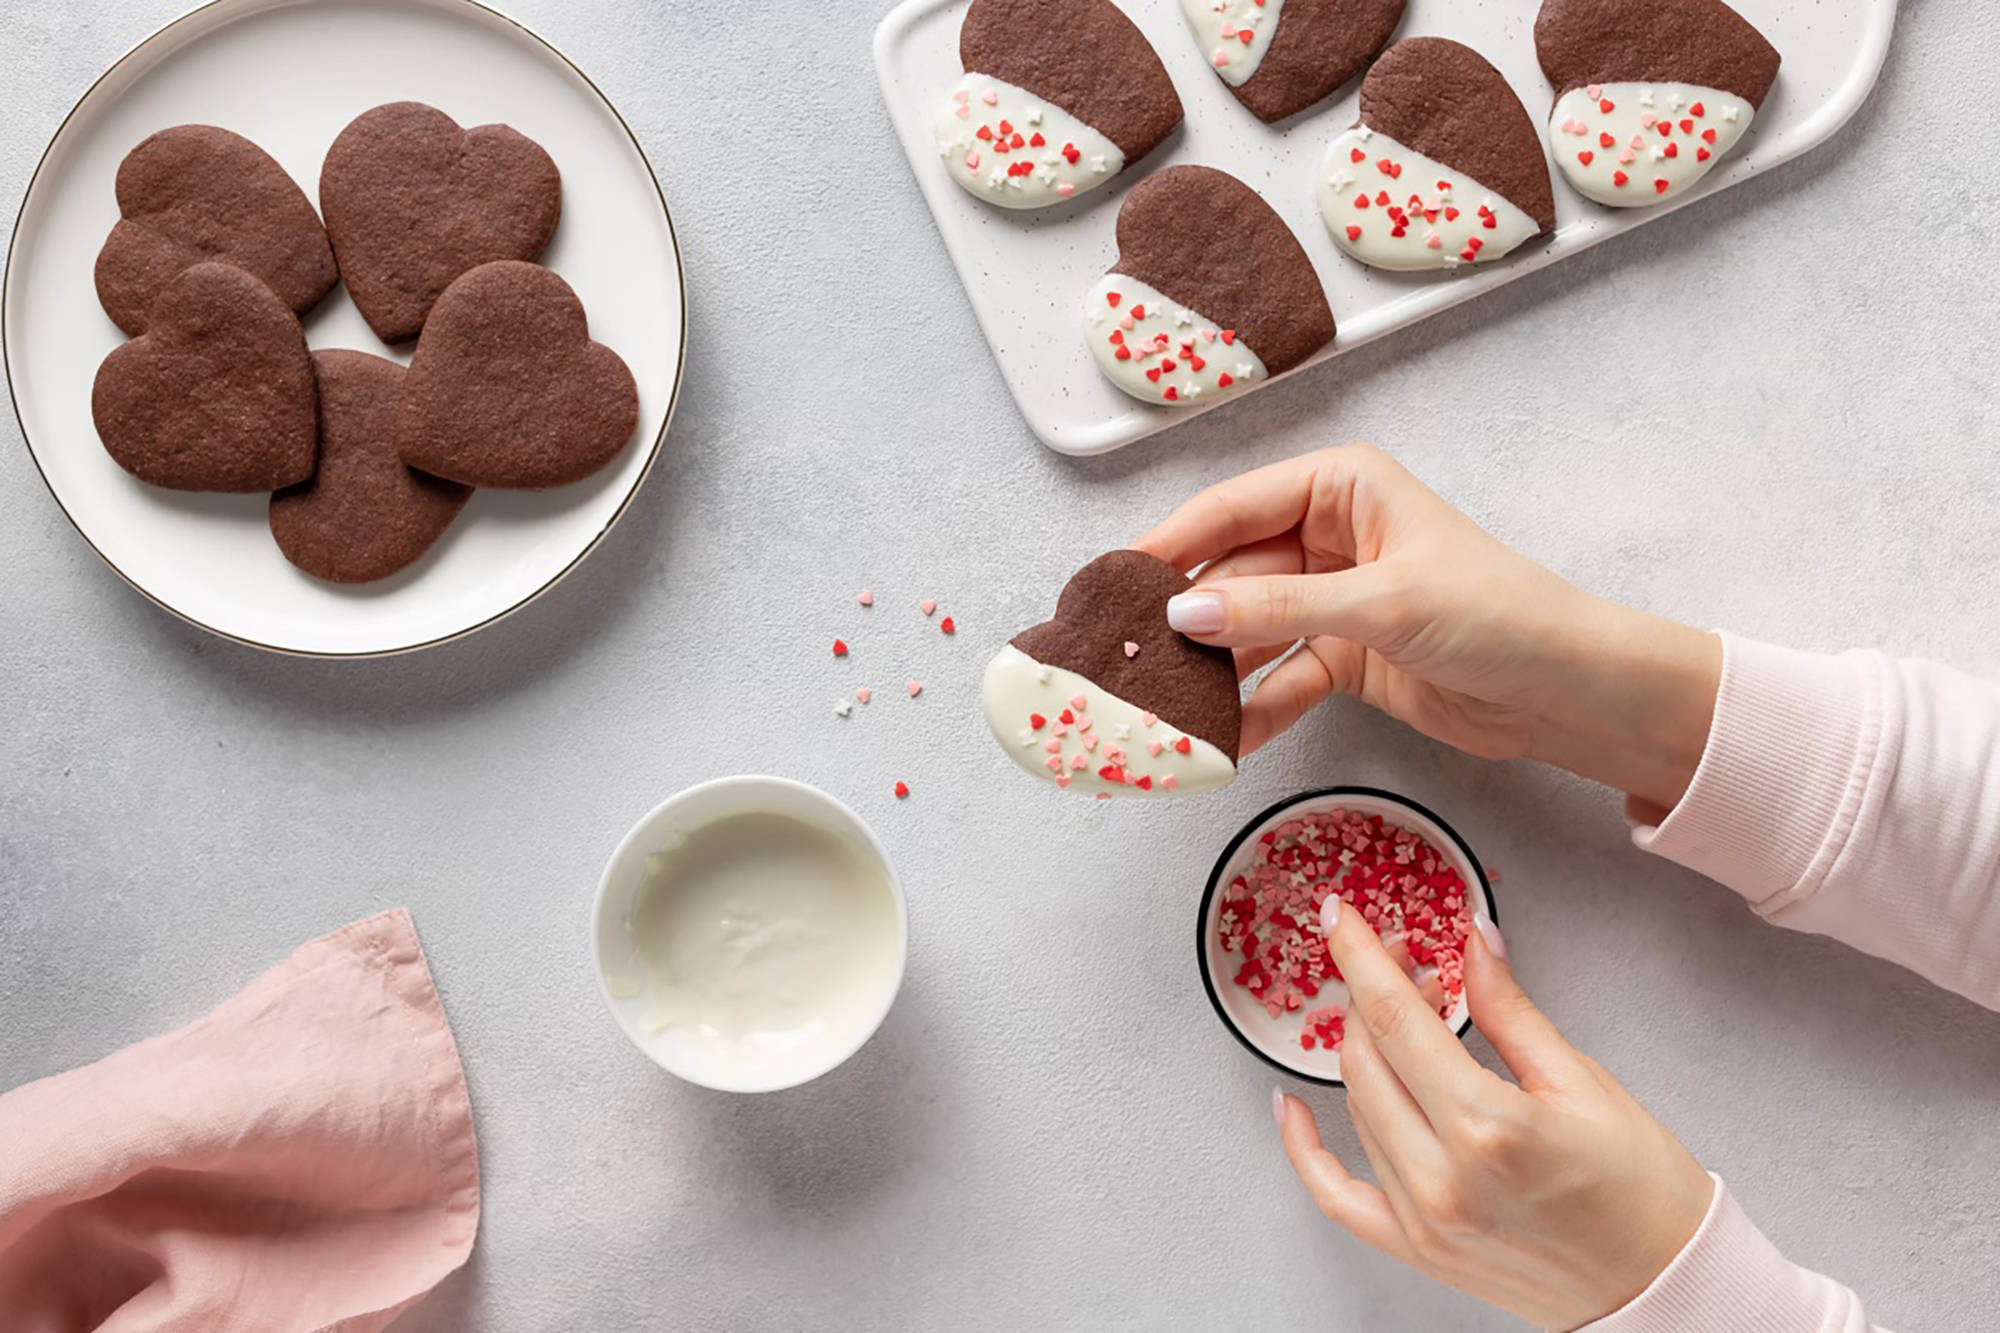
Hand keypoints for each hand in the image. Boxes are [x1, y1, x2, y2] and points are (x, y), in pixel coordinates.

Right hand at [1132, 446, 1720, 813]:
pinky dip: (1252, 708)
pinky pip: (1278, 678)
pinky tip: (1220, 739)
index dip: (1171, 544)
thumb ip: (1277, 606)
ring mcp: (1333, 598)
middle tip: (1122, 656)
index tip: (1113, 582)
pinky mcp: (1343, 656)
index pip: (1234, 508)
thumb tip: (1184, 615)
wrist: (1568, 691)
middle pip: (1231, 571)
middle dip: (1184, 617)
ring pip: (1248, 629)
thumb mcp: (1381, 602)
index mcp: (1341, 487)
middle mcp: (1329, 534)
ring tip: (1159, 705)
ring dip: (1211, 670)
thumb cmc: (1496, 614)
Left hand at [1274, 904, 1713, 1330]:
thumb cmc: (1645, 1193)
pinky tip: (1291, 1107)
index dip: (1359, 955)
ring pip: (1358, 1106)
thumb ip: (1510, 1010)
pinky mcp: (1417, 1249)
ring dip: (1364, 1048)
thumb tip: (1474, 941)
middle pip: (1368, 1056)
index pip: (1395, 1018)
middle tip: (1404, 958)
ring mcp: (1424, 1219)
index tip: (1340, 915)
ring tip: (1403, 1014)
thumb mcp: (1583, 1082)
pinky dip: (1304, 1149)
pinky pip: (1335, 1195)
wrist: (1665, 1286)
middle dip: (1373, 992)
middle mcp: (1444, 1176)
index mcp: (1490, 1126)